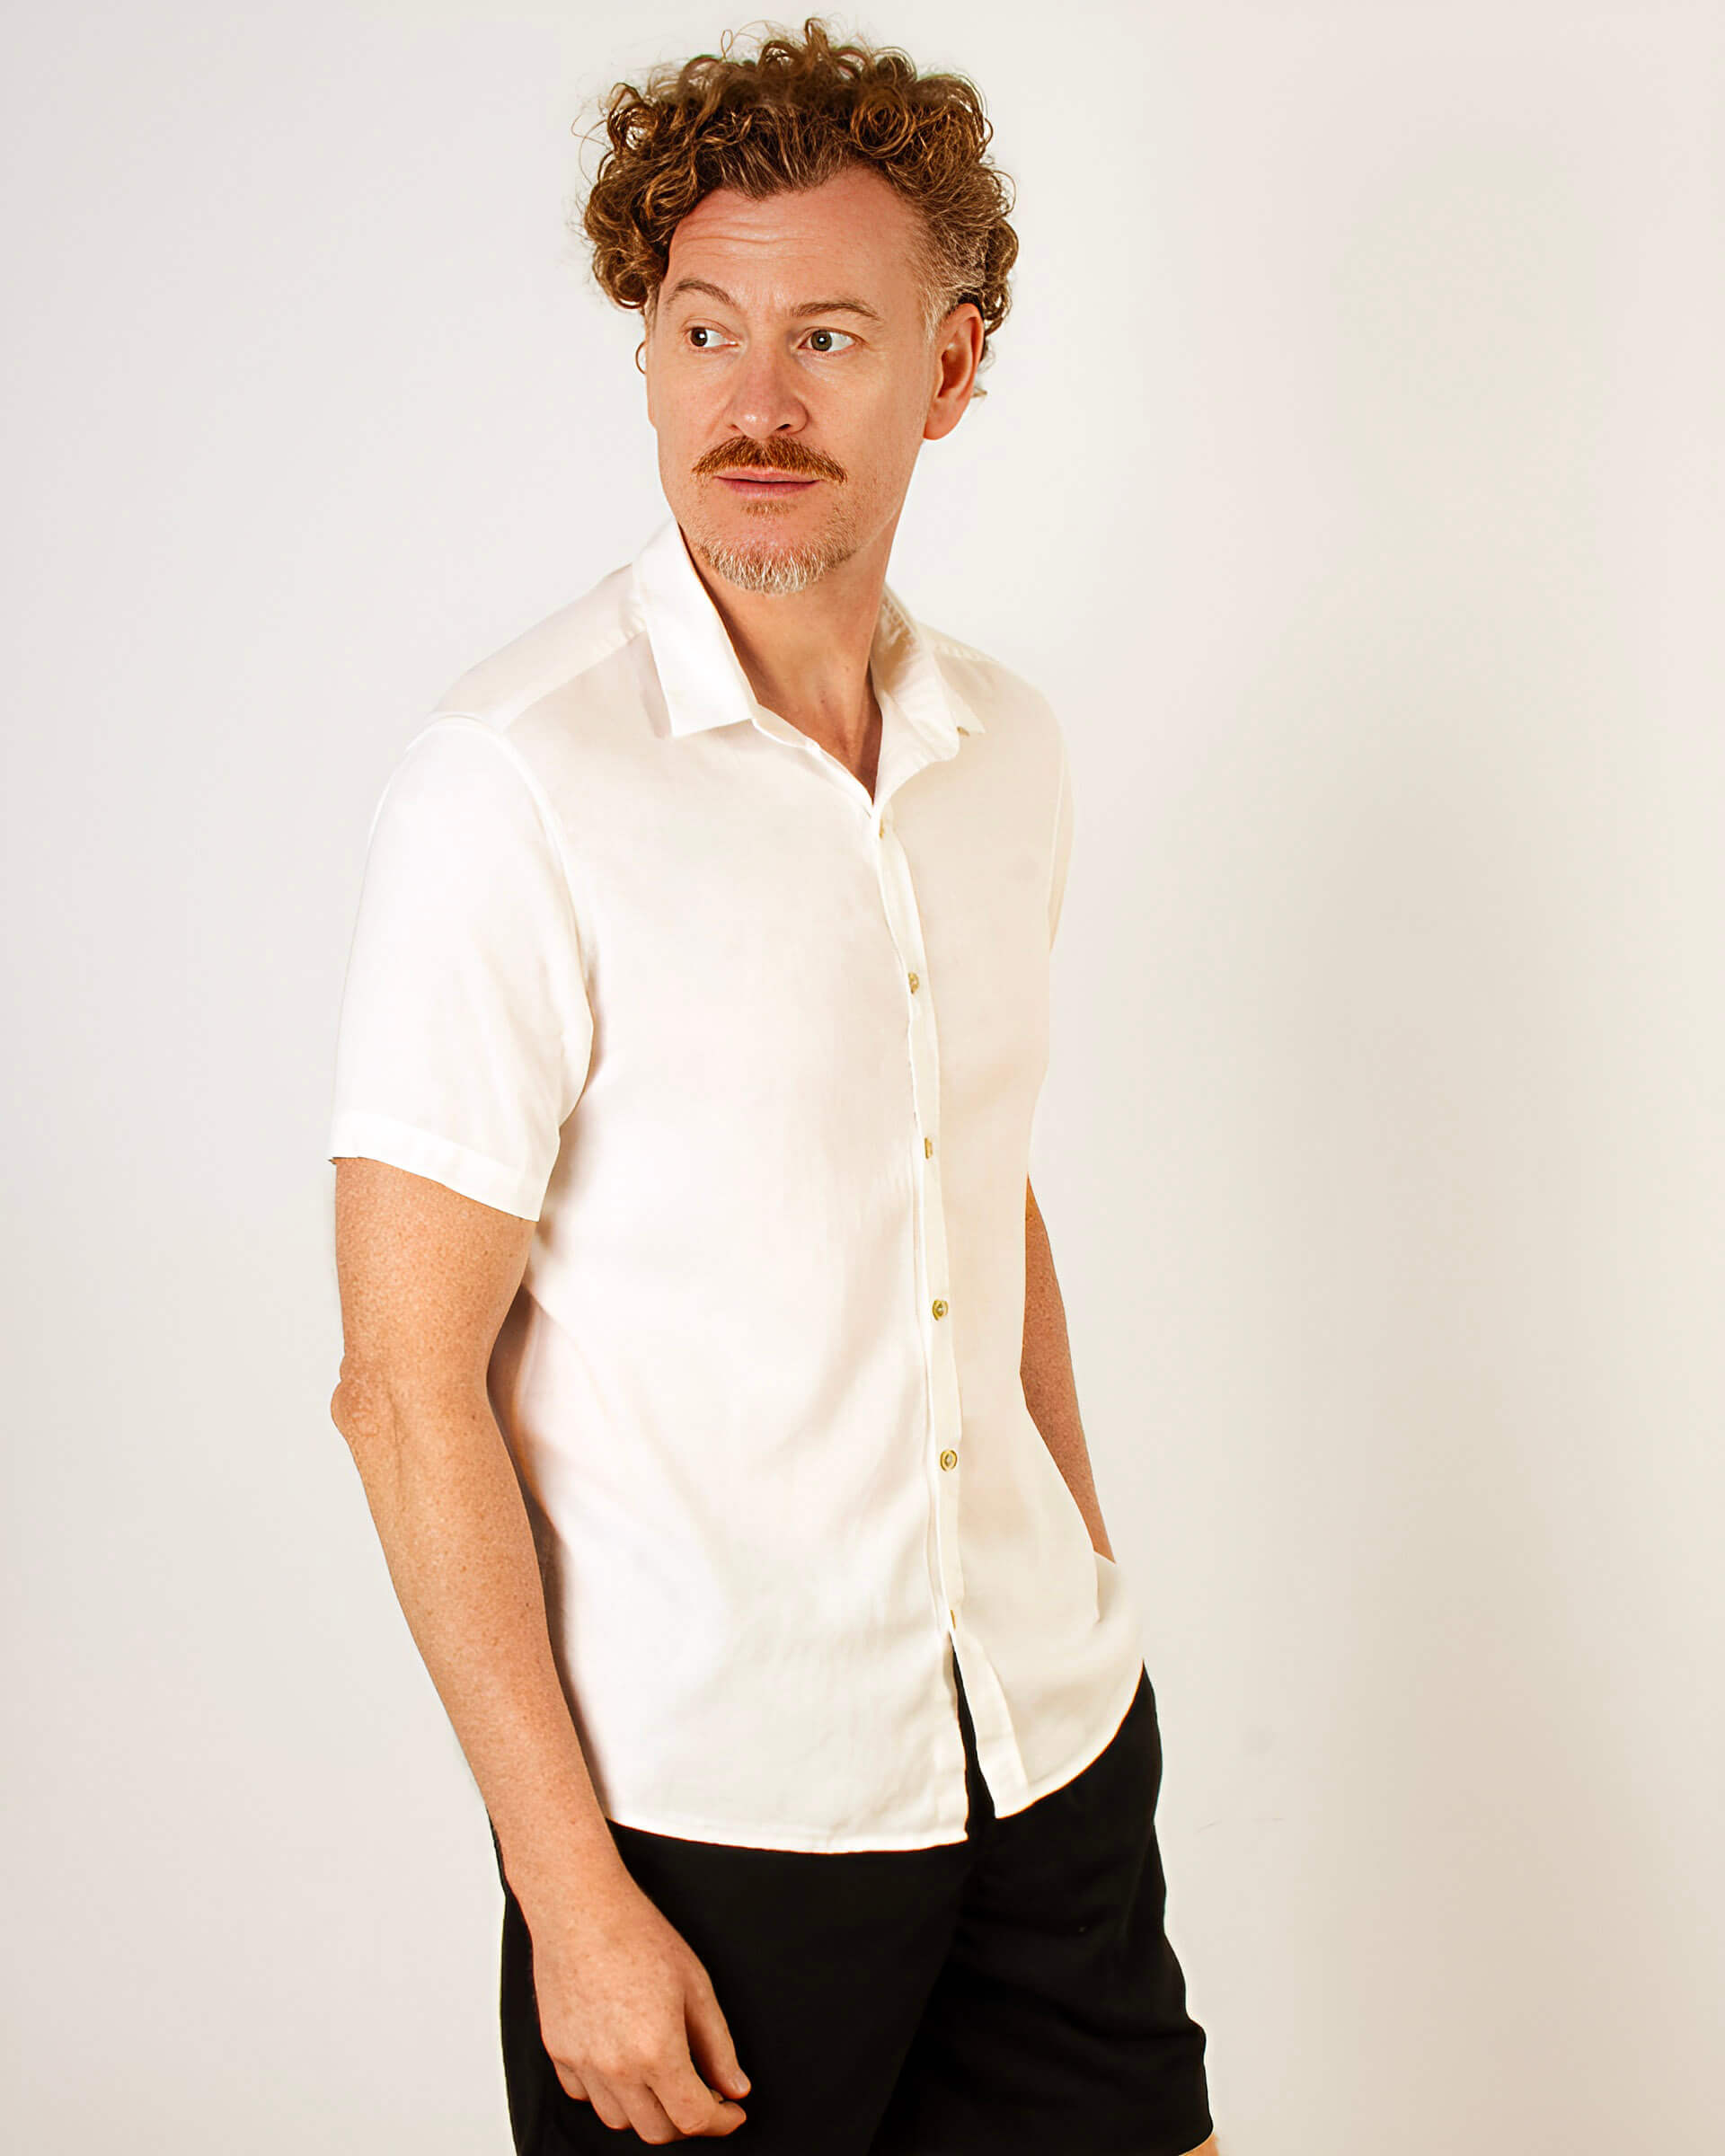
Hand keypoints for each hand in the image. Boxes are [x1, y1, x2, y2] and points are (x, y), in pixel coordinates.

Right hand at [528, 1864, 751, 2141]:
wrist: (580, 1908)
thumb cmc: (638, 1935)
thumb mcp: (696, 1985)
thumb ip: (718, 2045)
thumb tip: (735, 2088)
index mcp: (656, 2051)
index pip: (694, 2118)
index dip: (722, 2121)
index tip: (732, 2111)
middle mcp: (616, 2068)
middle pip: (657, 2131)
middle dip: (687, 2120)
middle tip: (703, 2094)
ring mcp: (582, 2064)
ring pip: (619, 2120)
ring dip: (647, 2110)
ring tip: (663, 2074)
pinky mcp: (558, 2053)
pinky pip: (586, 2096)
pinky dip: (609, 2092)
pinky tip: (624, 2062)